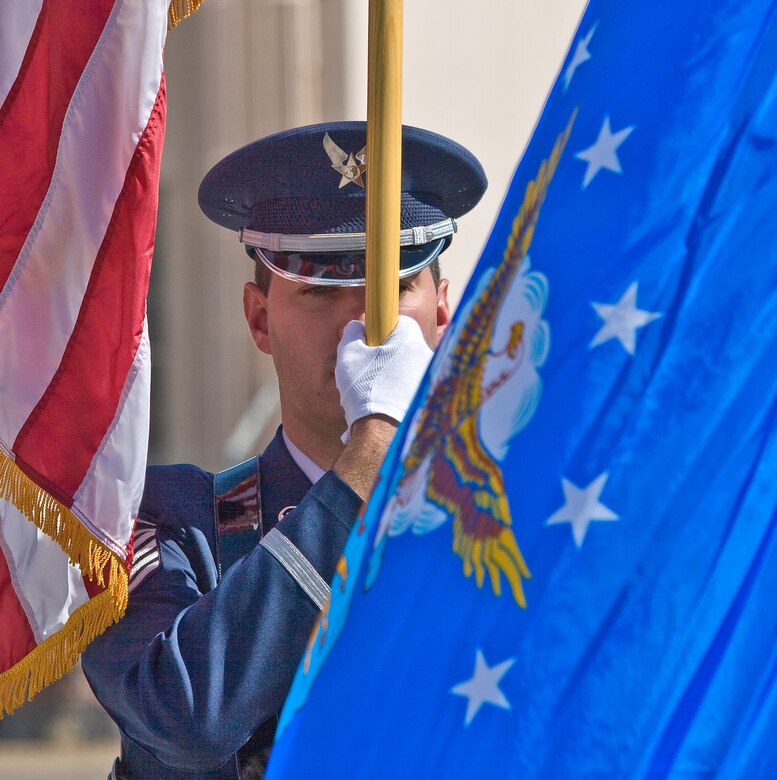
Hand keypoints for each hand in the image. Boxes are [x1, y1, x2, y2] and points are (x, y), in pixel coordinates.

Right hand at [335, 316, 432, 442]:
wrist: (384, 432)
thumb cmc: (366, 389)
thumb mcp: (348, 354)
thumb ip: (352, 332)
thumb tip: (356, 327)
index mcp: (410, 336)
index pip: (397, 322)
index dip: (380, 331)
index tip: (369, 344)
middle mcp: (426, 353)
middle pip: (404, 345)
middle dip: (386, 354)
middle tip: (367, 369)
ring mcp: (431, 376)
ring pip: (408, 367)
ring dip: (393, 374)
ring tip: (374, 390)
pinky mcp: (431, 395)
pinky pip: (412, 386)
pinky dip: (400, 391)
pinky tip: (385, 403)